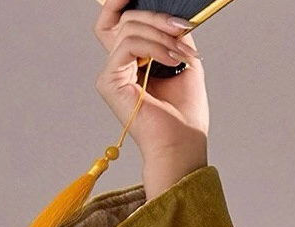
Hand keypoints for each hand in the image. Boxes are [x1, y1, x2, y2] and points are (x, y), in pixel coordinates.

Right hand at [93, 0, 209, 167]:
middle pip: (125, 19)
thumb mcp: (185, 62)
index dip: (124, 2)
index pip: (119, 20)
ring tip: (183, 55)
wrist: (183, 145)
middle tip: (183, 28)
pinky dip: (154, 48)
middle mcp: (118, 64)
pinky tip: (173, 61)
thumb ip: (174, 35)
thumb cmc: (185, 115)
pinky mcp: (109, 81)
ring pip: (128, 29)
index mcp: (133, 60)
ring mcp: (111, 72)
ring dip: (161, 36)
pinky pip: (127, 46)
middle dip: (156, 18)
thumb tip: (171, 14)